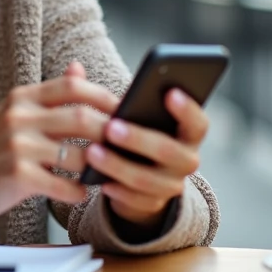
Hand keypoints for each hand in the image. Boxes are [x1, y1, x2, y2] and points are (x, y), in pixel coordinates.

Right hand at [0, 62, 118, 222]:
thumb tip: (79, 67)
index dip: (104, 96)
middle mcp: (19, 116)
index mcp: (23, 97)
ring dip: (99, 166)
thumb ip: (51, 94)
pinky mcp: (17, 174)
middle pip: (81, 117)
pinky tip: (82, 192)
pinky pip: (62, 184)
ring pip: (77, 154)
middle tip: (129, 145)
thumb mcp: (19, 112)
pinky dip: (78, 190)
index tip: (127, 109)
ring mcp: (17, 145)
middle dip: (111, 132)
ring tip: (108, 171)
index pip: (72, 86)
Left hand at [82, 86, 208, 229]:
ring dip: (118, 165)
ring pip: (147, 178)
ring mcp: (172, 185)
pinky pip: (135, 199)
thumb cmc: (135, 133)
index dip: (187, 108)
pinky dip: (116, 189)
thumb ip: (108, 92)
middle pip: (168, 151)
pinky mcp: (153, 205)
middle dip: (138, 138)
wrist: (139, 178)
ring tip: (92, 152)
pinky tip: (97, 180)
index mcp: (188, 133)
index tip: (169, 92)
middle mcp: (187, 160)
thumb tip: (73, 67)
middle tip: (111, 126)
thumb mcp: (132, 114)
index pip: (198, 122)